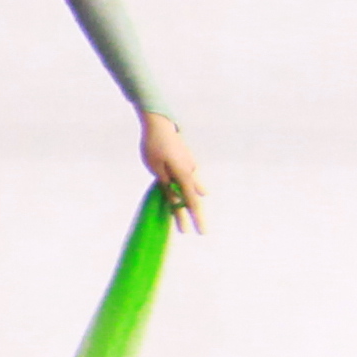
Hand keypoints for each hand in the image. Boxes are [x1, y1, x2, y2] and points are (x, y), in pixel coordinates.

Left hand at [141, 111, 207, 232]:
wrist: (159, 124)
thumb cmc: (153, 146)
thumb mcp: (156, 168)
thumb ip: (166, 185)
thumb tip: (176, 200)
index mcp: (183, 175)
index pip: (191, 202)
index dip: (194, 218)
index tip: (198, 232)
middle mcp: (191, 171)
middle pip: (194, 198)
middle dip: (195, 216)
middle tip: (201, 233)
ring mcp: (191, 165)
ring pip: (193, 188)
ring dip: (193, 202)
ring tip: (197, 218)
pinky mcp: (187, 161)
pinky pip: (190, 178)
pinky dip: (192, 188)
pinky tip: (203, 193)